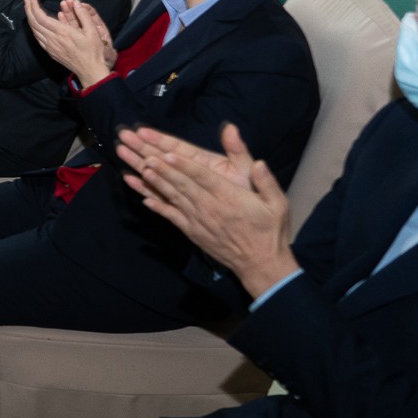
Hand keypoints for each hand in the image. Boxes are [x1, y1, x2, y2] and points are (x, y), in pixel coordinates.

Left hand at [24, 0, 116, 85]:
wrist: (89, 70)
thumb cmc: (93, 51)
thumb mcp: (92, 31)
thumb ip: (83, 15)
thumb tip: (76, 2)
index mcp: (62, 32)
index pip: (41, 17)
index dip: (34, 7)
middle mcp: (53, 39)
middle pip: (34, 23)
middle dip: (28, 10)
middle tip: (27, 1)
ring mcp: (50, 47)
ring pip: (34, 31)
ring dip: (30, 19)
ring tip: (29, 10)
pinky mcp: (50, 52)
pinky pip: (38, 39)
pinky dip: (34, 29)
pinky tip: (35, 25)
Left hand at [117, 124, 300, 298]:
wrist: (261, 264)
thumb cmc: (269, 231)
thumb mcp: (277, 204)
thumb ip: (266, 182)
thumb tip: (258, 162)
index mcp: (230, 198)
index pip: (203, 178)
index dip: (185, 166)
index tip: (168, 154)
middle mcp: (211, 208)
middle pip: (183, 186)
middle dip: (163, 170)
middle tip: (145, 156)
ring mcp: (199, 221)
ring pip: (174, 199)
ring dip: (156, 184)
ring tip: (141, 171)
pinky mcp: (193, 232)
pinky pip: (173, 217)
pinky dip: (158, 208)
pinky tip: (145, 199)